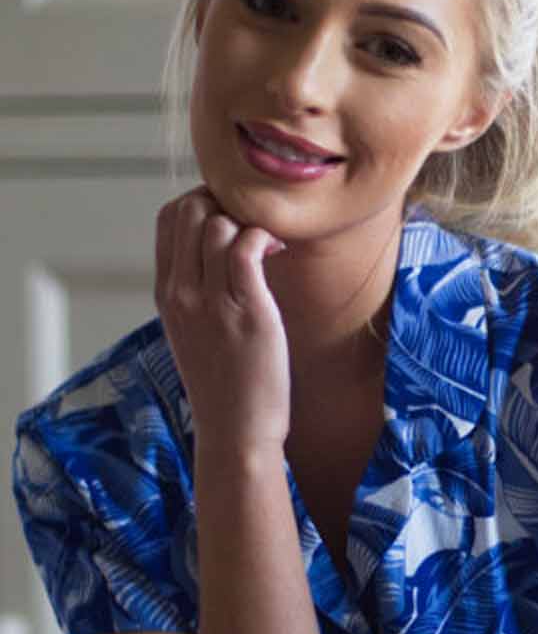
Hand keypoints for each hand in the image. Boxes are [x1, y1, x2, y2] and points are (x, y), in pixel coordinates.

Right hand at [154, 187, 290, 453]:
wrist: (235, 431)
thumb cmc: (224, 382)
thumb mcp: (193, 330)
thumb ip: (196, 289)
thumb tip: (218, 247)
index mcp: (165, 293)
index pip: (168, 219)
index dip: (200, 203)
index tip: (229, 218)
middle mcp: (180, 292)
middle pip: (189, 210)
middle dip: (225, 203)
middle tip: (251, 226)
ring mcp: (211, 301)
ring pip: (218, 224)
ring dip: (248, 222)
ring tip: (267, 246)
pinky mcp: (246, 310)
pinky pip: (245, 247)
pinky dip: (263, 237)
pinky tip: (277, 252)